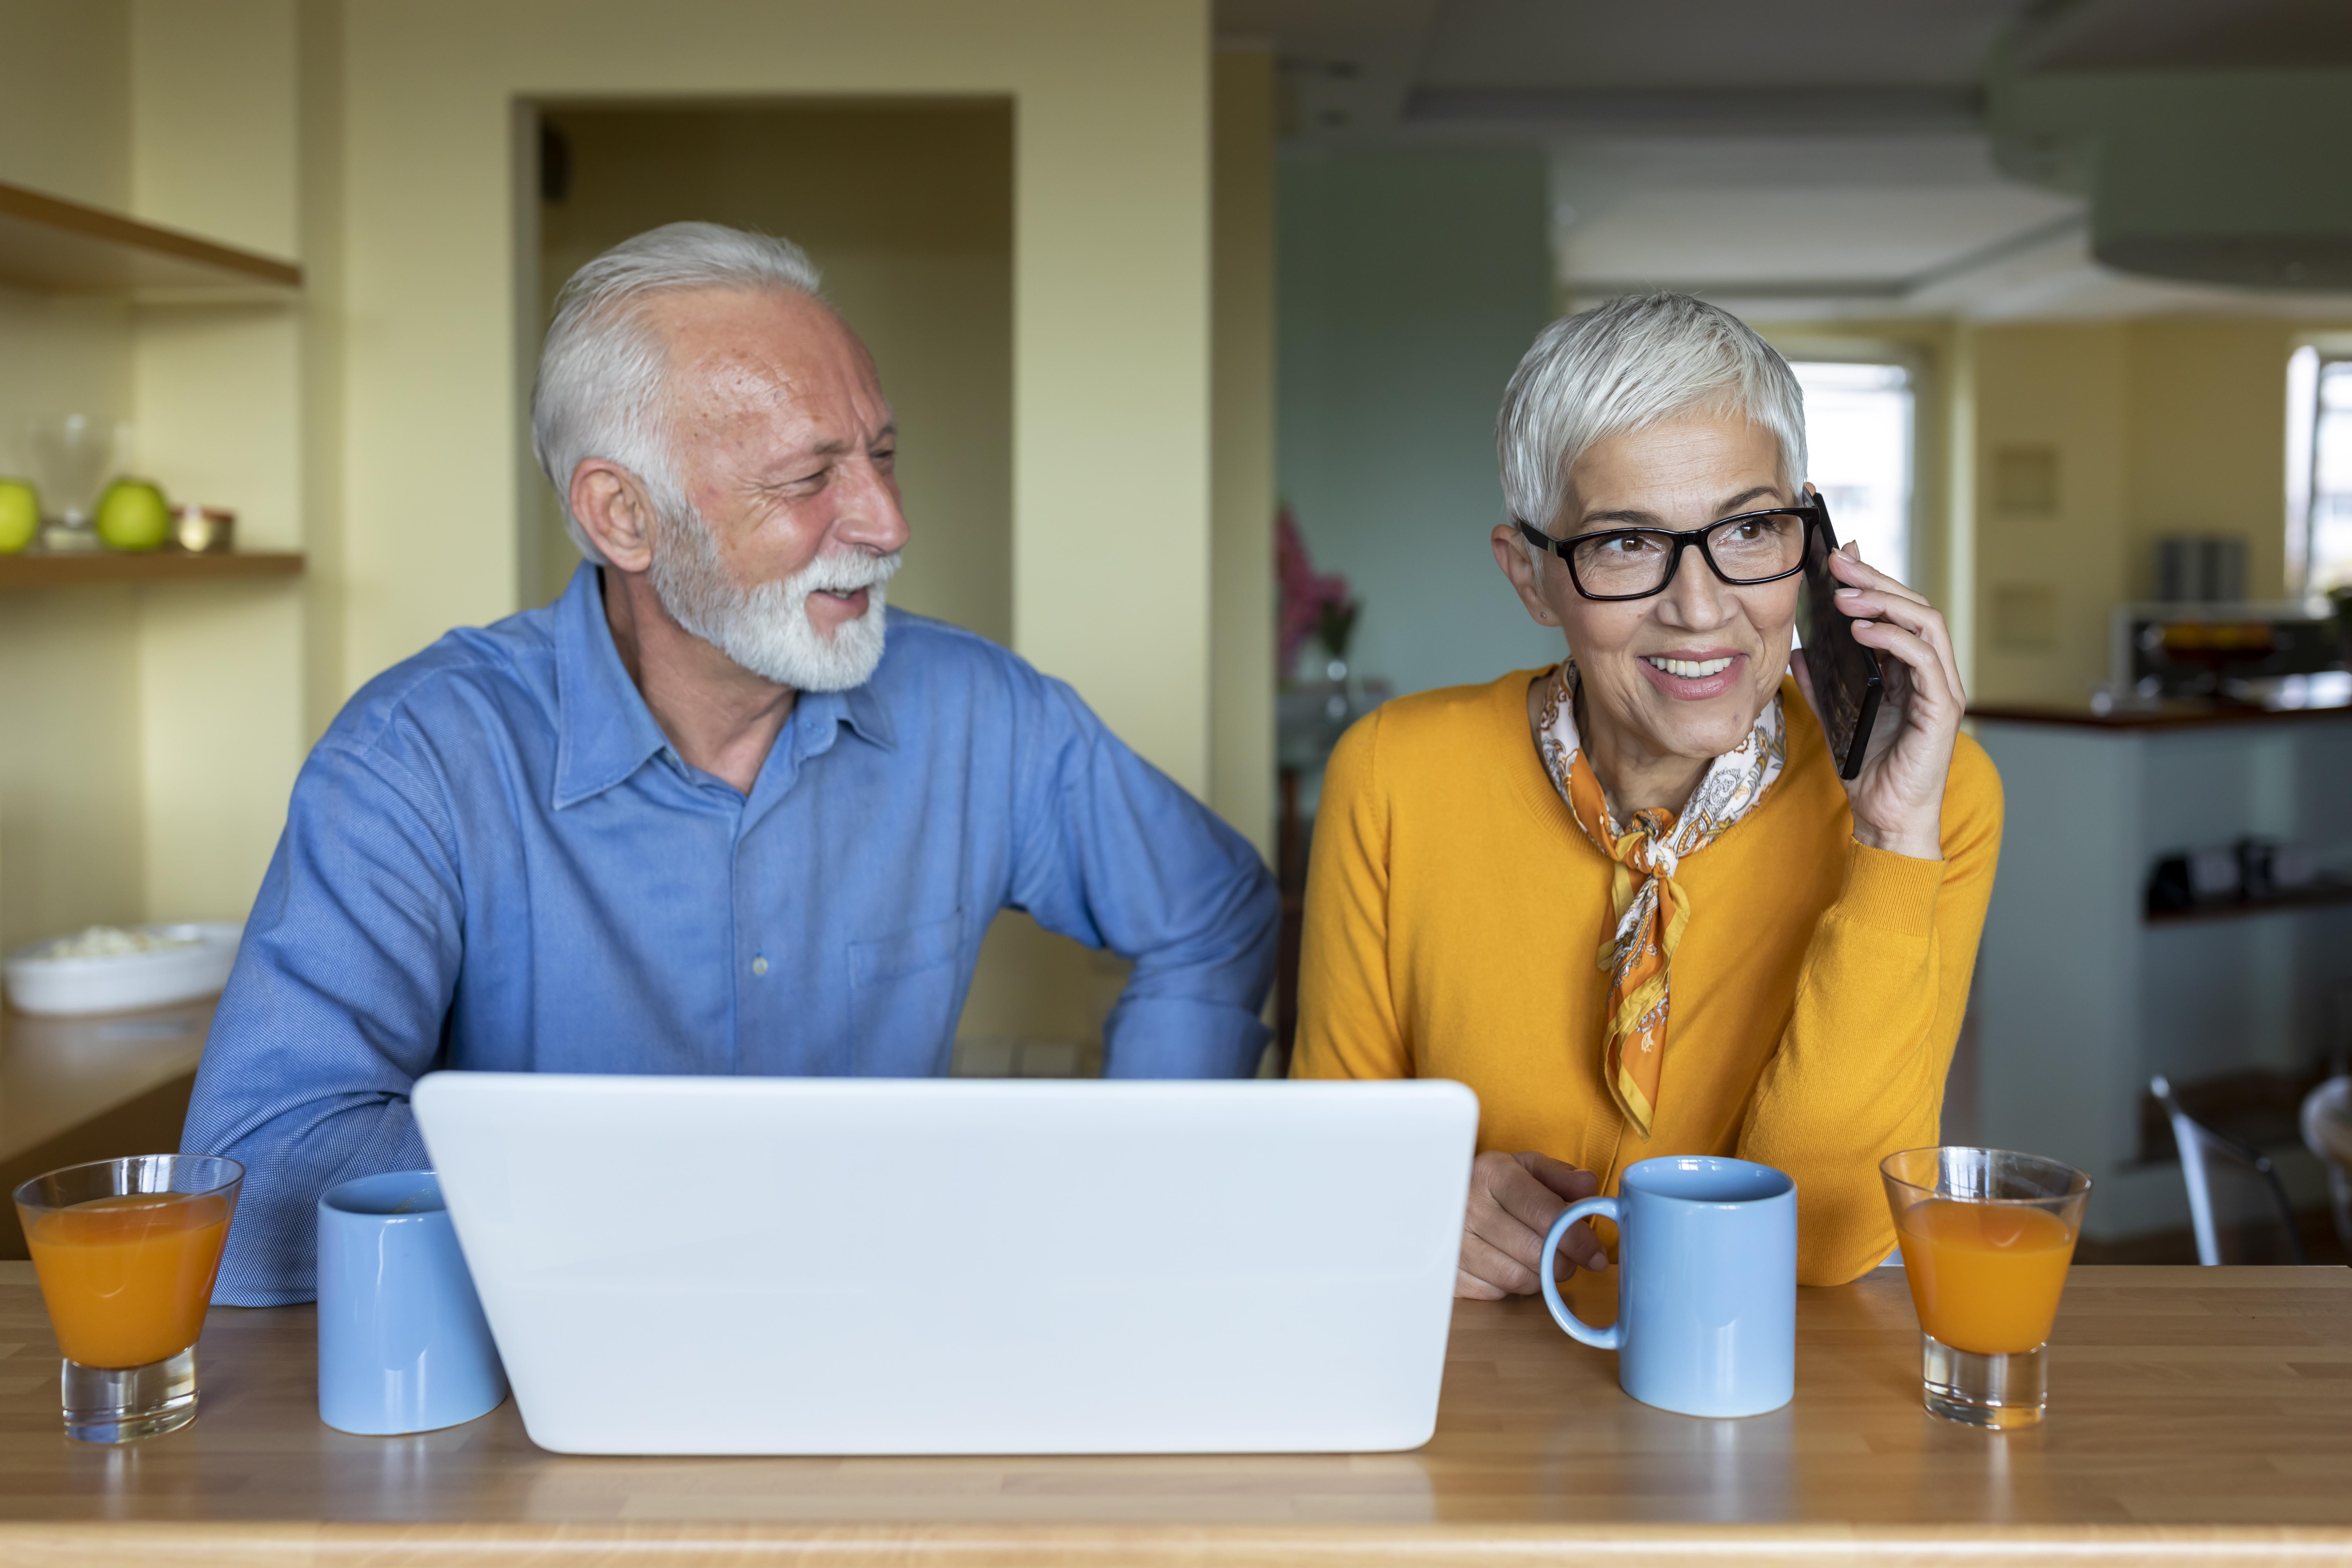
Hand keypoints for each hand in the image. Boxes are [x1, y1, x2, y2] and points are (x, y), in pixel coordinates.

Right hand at [1457, 1151, 1608, 1298]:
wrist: (1442, 1198)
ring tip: (1542, 1260)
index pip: (1544, 1212)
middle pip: (1534, 1251)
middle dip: (1563, 1261)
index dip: (1577, 1238)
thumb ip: (1560, 1176)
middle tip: (1570, 1257)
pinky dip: (1512, 1286)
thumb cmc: (1493, 1184)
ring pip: (1516, 1277)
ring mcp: (1454, 1242)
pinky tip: (1511, 1265)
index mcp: (1492, 1174)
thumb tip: (1589, 1186)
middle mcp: (1468, 1206)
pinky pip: (1495, 1292)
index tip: (1597, 1255)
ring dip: (1540, 1276)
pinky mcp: (1449, 1271)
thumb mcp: (1525, 1168)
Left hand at [1791, 543, 1963, 861]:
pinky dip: (1894, 638)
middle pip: (1913, 606)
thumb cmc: (1866, 767)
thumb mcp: (1833, 713)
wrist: (1884, 815)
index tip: (1837, 556)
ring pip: (1926, 623)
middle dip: (1875, 579)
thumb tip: (1797, 649)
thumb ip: (1820, 680)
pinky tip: (1862, 629)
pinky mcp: (1943, 708)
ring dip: (1884, 601)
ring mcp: (1942, 687)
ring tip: (1843, 594)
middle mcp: (1931, 672)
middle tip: (1838, 561)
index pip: (1896, 610)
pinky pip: (1926, 660)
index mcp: (1908, 669)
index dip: (1871, 579)